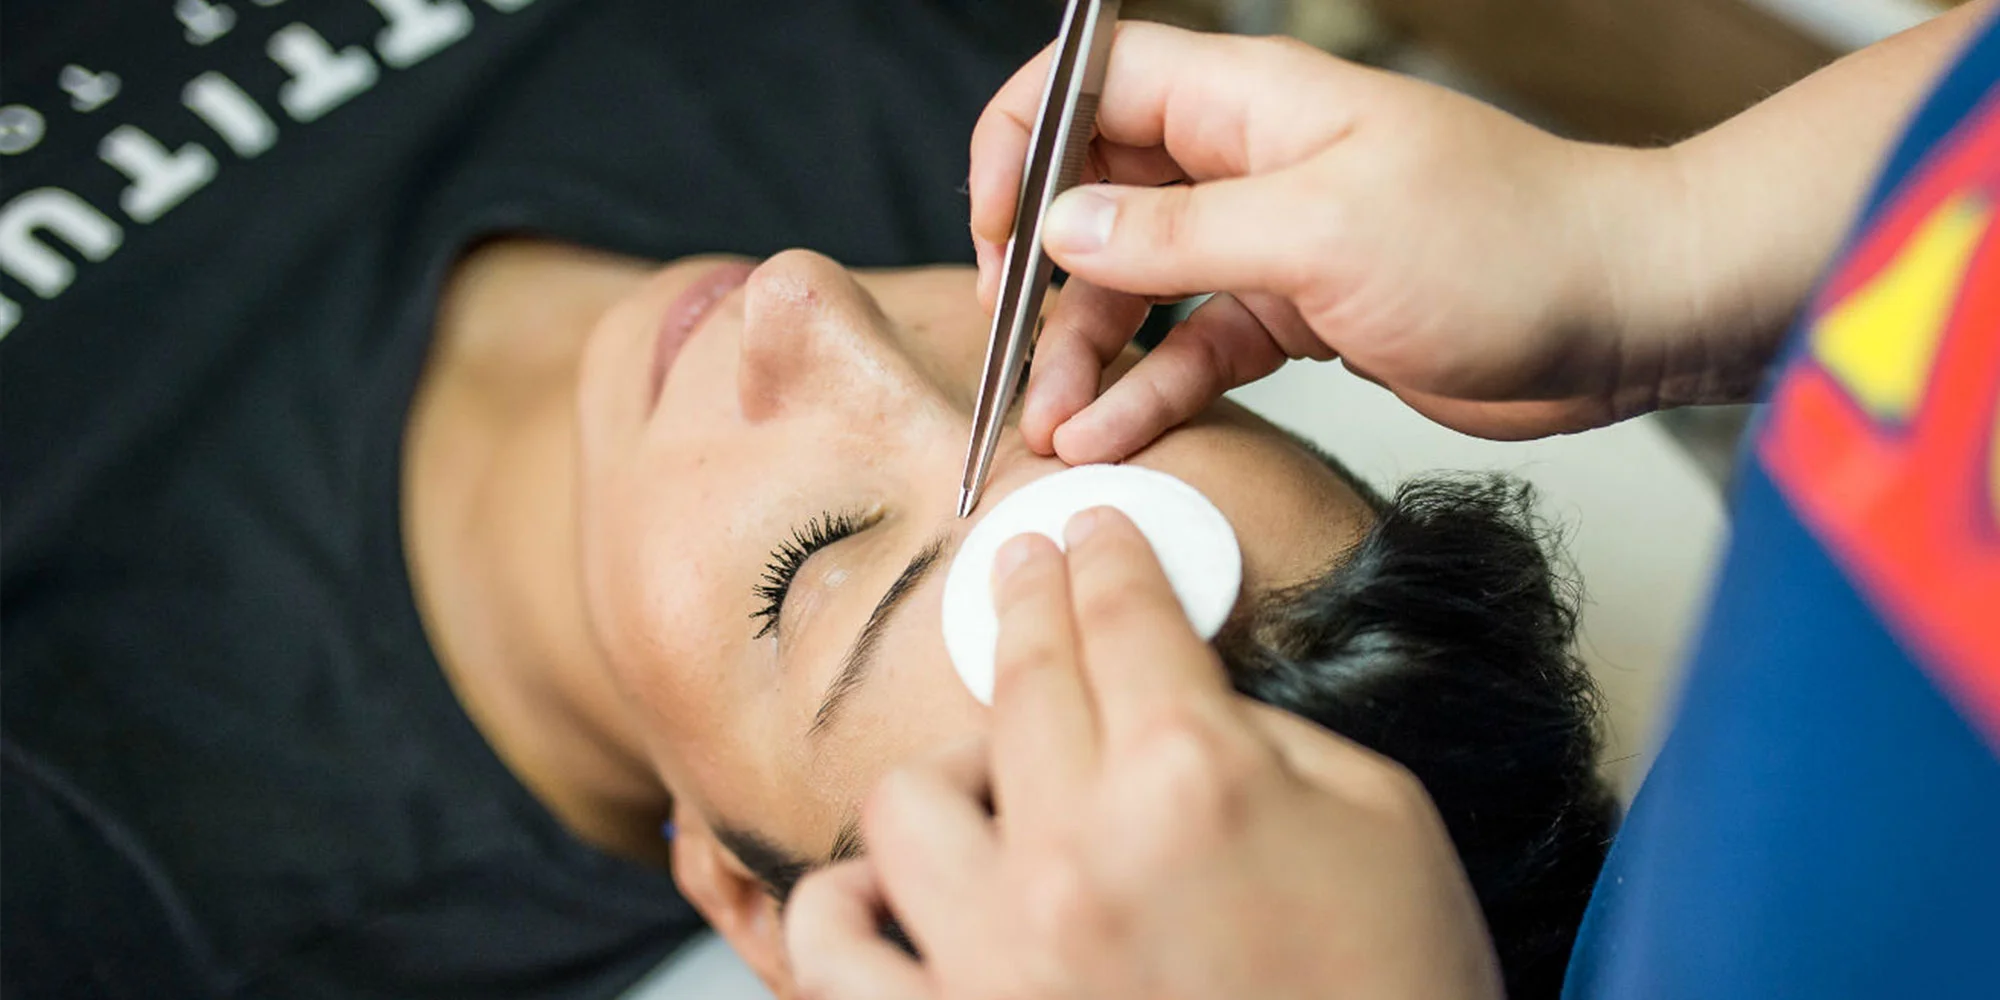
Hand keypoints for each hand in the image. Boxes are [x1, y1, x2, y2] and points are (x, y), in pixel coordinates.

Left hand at [784, 509, 1502, 999]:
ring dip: (949, 771)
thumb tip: (1180, 688)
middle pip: (1023, 678)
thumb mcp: (1382, 821)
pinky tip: (885, 888)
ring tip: (989, 781)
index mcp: (1191, 781)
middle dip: (1029, 598)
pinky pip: (832, 947)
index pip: (1126, 620)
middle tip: (1027, 566)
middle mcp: (1077, 856)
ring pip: (904, 800)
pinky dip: (847, 907)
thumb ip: (1265, 732)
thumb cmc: (1396, 992)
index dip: (1109, 560)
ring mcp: (999, 955)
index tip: (1092, 535)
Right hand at [970, 22, 1768, 457]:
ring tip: (1051, 424)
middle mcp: (1244, 163)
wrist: (1618, 315)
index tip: (997, 230)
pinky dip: (1148, 390)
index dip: (1023, 145)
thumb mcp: (1322, 231)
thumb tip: (1060, 226)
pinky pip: (1191, 347)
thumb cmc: (1504, 242)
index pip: (1092, 86)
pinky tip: (1108, 434)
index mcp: (1248, 103)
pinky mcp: (1293, 315)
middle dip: (1038, 269)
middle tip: (1008, 340)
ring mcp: (1266, 240)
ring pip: (1135, 284)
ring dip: (1085, 349)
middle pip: (1097, 196)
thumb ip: (1180, 231)